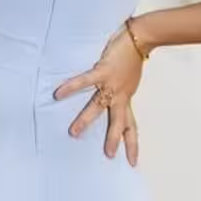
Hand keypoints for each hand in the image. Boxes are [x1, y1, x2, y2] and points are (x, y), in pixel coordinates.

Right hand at [52, 21, 144, 164]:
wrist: (142, 38)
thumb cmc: (133, 57)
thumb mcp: (129, 81)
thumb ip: (121, 90)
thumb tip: (114, 94)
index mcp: (126, 99)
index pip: (130, 126)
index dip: (132, 144)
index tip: (132, 162)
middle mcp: (120, 95)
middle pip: (117, 122)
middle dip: (112, 139)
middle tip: (107, 156)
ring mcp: (111, 84)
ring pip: (98, 106)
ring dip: (86, 120)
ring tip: (73, 132)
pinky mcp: (103, 70)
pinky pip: (85, 80)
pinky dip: (72, 87)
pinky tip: (58, 93)